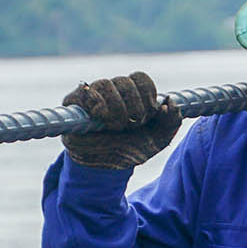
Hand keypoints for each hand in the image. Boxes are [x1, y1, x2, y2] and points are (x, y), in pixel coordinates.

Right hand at [61, 71, 180, 169]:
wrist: (107, 168)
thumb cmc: (131, 149)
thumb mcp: (158, 139)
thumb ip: (172, 121)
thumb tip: (169, 101)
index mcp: (133, 94)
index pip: (140, 78)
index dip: (147, 94)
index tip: (150, 114)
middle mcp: (113, 91)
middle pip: (125, 81)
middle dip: (134, 107)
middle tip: (132, 126)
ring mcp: (93, 95)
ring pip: (106, 84)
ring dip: (116, 109)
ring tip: (116, 127)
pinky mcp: (74, 104)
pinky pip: (84, 92)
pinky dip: (95, 104)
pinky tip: (100, 118)